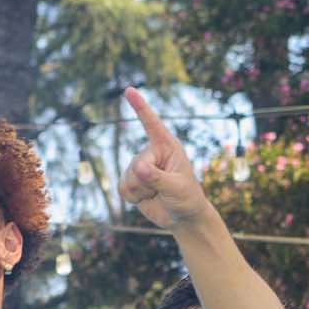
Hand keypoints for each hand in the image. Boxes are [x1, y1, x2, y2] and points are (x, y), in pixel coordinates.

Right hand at [119, 88, 213, 230]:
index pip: (152, 124)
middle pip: (137, 164)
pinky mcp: (131, 181)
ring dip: (141, 191)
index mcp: (167, 147)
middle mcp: (152, 153)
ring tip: (157, 193)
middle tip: (163, 190)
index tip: (129, 90)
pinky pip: (122, 188)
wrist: (182, 217)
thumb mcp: (177, 187)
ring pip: (128, 178)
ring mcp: (140, 167)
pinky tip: (146, 198)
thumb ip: (157, 177)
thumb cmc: (187, 198)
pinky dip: (133, 197)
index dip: (140, 107)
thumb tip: (137, 168)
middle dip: (147, 182)